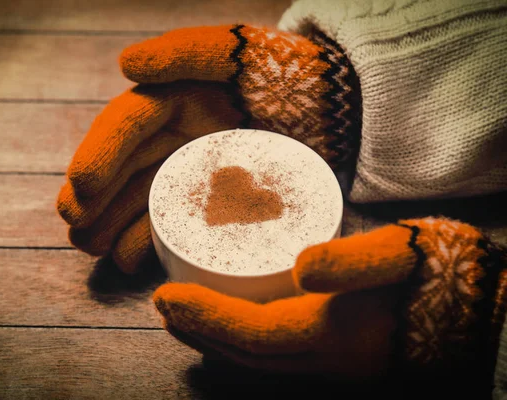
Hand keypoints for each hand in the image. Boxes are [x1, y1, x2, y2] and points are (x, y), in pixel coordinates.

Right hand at [57, 24, 359, 272]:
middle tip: (75, 229)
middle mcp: (177, 134)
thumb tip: (127, 62)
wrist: (338, 109)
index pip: (128, 124)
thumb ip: (188, 52)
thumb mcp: (240, 52)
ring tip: (91, 247)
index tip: (80, 189)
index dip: (99, 154)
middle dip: (94, 198)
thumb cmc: (291, 73)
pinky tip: (128, 257)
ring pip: (141, 197)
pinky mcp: (213, 196)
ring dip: (112, 223)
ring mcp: (194, 168)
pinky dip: (149, 239)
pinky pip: (175, 219)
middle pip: (125, 166)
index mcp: (176, 97)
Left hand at [153, 218, 505, 380]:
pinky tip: (229, 322)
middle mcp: (323, 359)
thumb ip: (350, 261)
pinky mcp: (334, 353)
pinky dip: (238, 342)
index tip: (164, 296)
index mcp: (331, 334)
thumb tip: (300, 265)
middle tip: (162, 305)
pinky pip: (271, 356)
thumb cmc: (433, 271)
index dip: (202, 317)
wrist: (473, 301)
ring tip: (181, 315)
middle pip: (243, 354)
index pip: (249, 333)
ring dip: (212, 340)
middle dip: (196, 332)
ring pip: (254, 360)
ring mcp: (328, 362)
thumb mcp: (394, 253)